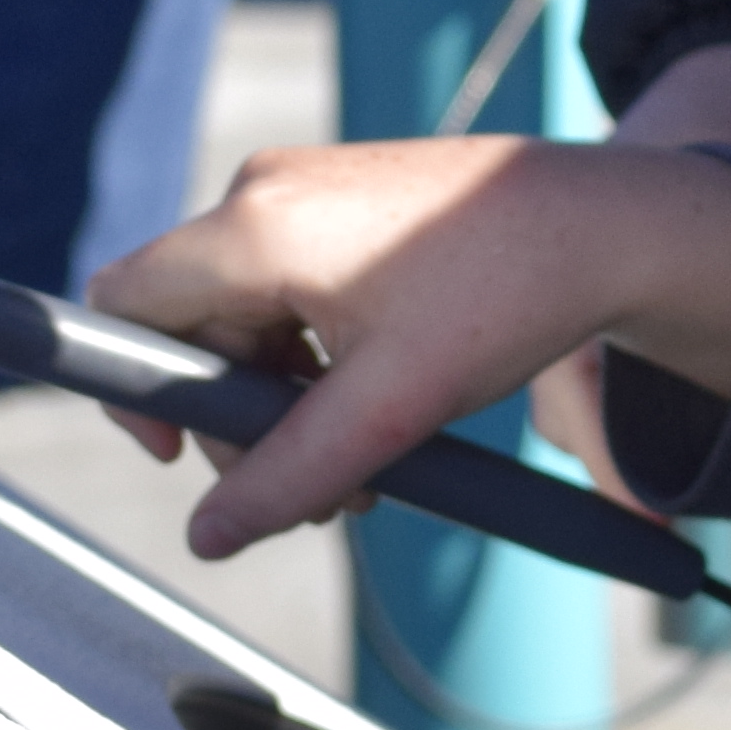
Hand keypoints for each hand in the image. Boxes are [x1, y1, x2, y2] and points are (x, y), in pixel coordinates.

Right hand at [87, 133, 730, 558]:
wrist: (604, 226)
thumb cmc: (505, 296)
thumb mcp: (391, 408)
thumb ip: (290, 477)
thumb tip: (210, 538)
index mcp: (257, 226)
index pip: (126, 302)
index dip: (132, 389)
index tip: (180, 453)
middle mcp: (265, 192)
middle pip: (188, 326)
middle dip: (237, 419)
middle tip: (313, 488)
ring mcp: (303, 191)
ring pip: (241, 318)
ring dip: (283, 400)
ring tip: (362, 462)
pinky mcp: (340, 203)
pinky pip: (284, 291)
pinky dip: (313, 359)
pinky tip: (373, 406)